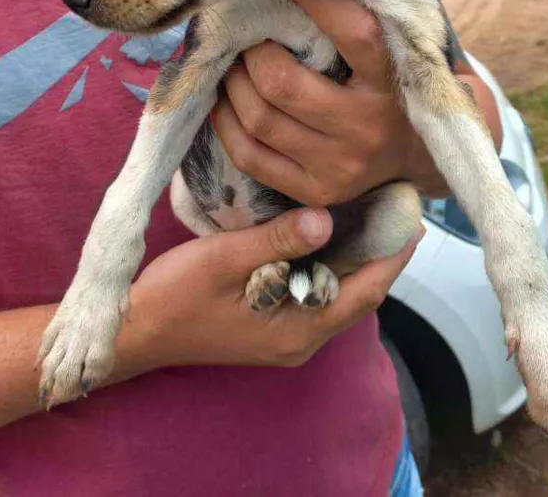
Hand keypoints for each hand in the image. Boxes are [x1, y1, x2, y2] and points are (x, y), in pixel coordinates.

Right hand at [123, 209, 422, 373]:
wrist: (137, 332)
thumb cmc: (176, 295)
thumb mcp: (224, 260)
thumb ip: (276, 240)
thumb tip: (328, 218)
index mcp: (298, 330)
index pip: (366, 292)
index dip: (392, 255)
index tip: (411, 217)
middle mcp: (302, 340)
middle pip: (360, 295)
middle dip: (381, 253)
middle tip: (394, 206)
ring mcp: (289, 337)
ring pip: (342, 295)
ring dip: (358, 258)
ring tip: (372, 212)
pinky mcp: (276, 328)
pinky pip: (321, 295)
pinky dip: (333, 266)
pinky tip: (331, 234)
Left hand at [213, 0, 500, 205]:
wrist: (419, 159)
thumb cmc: (401, 84)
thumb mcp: (409, 39)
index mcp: (394, 82)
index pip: (355, 34)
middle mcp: (367, 127)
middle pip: (285, 82)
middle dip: (252, 47)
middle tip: (244, 26)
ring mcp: (338, 164)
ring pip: (261, 116)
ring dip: (232, 79)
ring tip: (230, 57)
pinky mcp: (313, 190)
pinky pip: (250, 154)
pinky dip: (226, 121)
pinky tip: (225, 97)